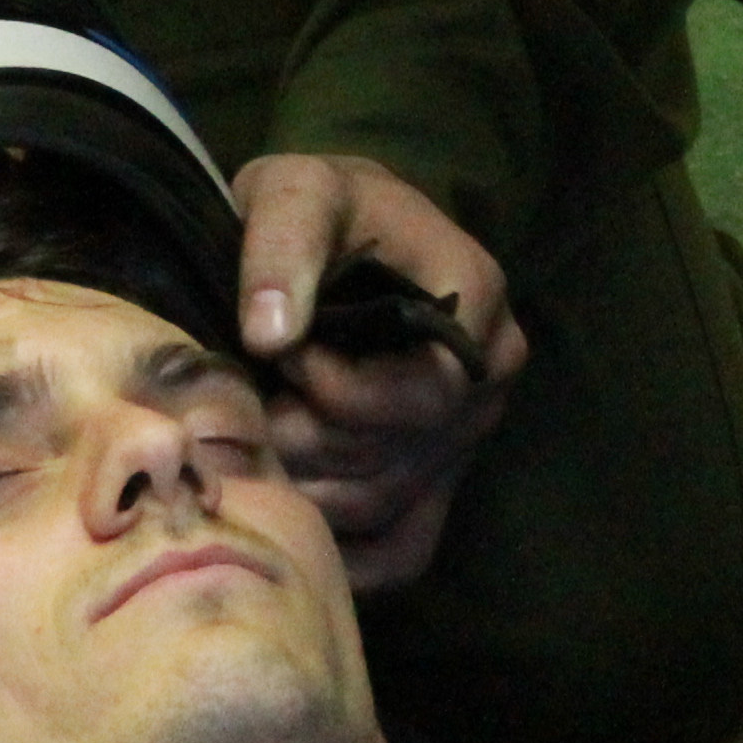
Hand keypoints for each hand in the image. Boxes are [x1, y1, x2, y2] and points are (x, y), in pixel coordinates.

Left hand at [230, 154, 527, 589]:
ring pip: (384, 501)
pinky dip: (338, 549)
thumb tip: (271, 334)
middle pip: (399, 451)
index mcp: (477, 298)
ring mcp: (466, 435)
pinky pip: (400, 550)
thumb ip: (283, 246)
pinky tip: (285, 520)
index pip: (428, 389)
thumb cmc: (320, 208)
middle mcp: (490, 374)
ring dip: (304, 487)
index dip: (341, 387)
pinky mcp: (437, 481)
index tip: (281, 354)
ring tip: (254, 441)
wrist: (339, 232)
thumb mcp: (294, 192)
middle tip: (252, 405)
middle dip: (308, 437)